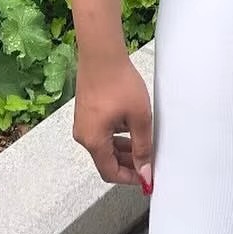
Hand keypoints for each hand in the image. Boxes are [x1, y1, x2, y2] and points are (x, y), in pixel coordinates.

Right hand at [72, 54, 153, 194]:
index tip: (146, 177)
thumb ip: (143, 148)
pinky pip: (102, 134)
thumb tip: (145, 171)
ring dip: (124, 150)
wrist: (102, 54)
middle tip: (149, 162)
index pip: (110, 173)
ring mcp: (83, 124)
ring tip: (145, 145)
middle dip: (129, 164)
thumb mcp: (139, 118)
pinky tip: (133, 130)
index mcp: (93, 140)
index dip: (130, 178)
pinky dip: (117, 137)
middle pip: (106, 161)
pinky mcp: (86, 114)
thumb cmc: (118, 82)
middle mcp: (84, 135)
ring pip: (105, 147)